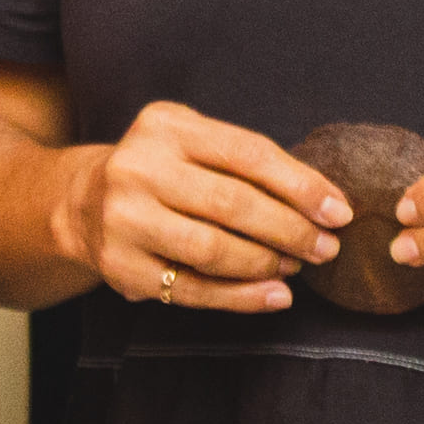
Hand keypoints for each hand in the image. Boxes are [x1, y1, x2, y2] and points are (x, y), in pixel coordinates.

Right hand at [59, 101, 344, 310]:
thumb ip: (248, 163)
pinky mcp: (120, 266)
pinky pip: (193, 289)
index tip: (339, 211)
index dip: (301, 184)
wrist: (84, 201)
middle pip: (232, 203)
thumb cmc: (162, 170)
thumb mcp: (194, 143)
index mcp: (165, 126)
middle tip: (326, 247)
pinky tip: (275, 296)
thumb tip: (324, 202)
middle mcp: (138, 167)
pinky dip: (242, 297)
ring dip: (267, 263)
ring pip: (213, 249)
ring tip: (297, 266)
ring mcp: (124, 219)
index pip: (247, 153)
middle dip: (291, 229)